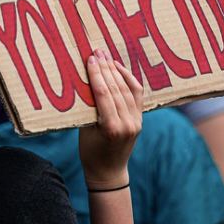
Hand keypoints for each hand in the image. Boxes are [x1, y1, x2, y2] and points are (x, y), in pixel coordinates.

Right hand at [79, 50, 142, 189]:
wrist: (108, 172)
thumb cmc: (90, 152)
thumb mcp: (84, 130)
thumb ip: (88, 108)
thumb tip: (86, 80)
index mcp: (110, 127)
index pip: (103, 93)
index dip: (96, 74)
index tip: (90, 59)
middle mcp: (126, 123)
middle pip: (116, 88)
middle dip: (105, 68)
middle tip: (97, 51)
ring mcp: (136, 122)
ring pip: (126, 89)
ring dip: (115, 70)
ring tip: (106, 56)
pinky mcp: (140, 120)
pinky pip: (136, 94)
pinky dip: (129, 79)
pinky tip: (119, 68)